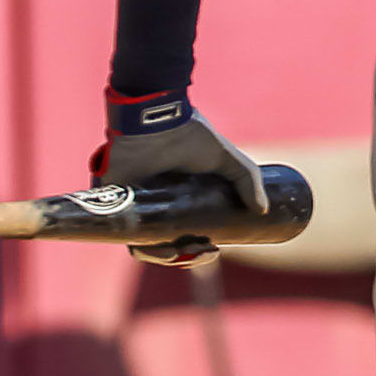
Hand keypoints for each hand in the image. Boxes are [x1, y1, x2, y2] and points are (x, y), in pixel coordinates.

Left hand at [97, 96, 265, 267]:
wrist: (157, 118)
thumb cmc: (188, 133)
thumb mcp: (225, 157)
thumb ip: (246, 179)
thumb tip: (263, 210)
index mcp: (176, 196)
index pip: (184, 231)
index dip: (199, 247)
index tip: (215, 249)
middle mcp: (154, 202)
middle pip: (166, 242)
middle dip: (186, 256)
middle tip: (205, 252)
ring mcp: (133, 204)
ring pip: (145, 244)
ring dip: (167, 257)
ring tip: (187, 253)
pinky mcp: (113, 202)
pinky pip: (124, 235)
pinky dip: (143, 249)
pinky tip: (164, 250)